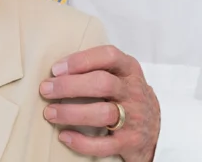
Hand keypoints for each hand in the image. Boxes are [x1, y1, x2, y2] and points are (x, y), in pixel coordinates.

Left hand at [41, 45, 159, 160]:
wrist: (156, 128)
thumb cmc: (126, 96)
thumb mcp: (120, 75)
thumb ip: (97, 67)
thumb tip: (56, 69)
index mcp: (129, 69)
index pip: (108, 56)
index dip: (80, 60)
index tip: (56, 68)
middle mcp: (133, 91)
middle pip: (102, 83)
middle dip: (70, 86)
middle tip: (45, 89)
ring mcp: (134, 118)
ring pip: (103, 113)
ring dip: (71, 113)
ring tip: (50, 113)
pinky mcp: (130, 142)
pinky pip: (104, 144)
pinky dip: (81, 142)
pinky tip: (64, 136)